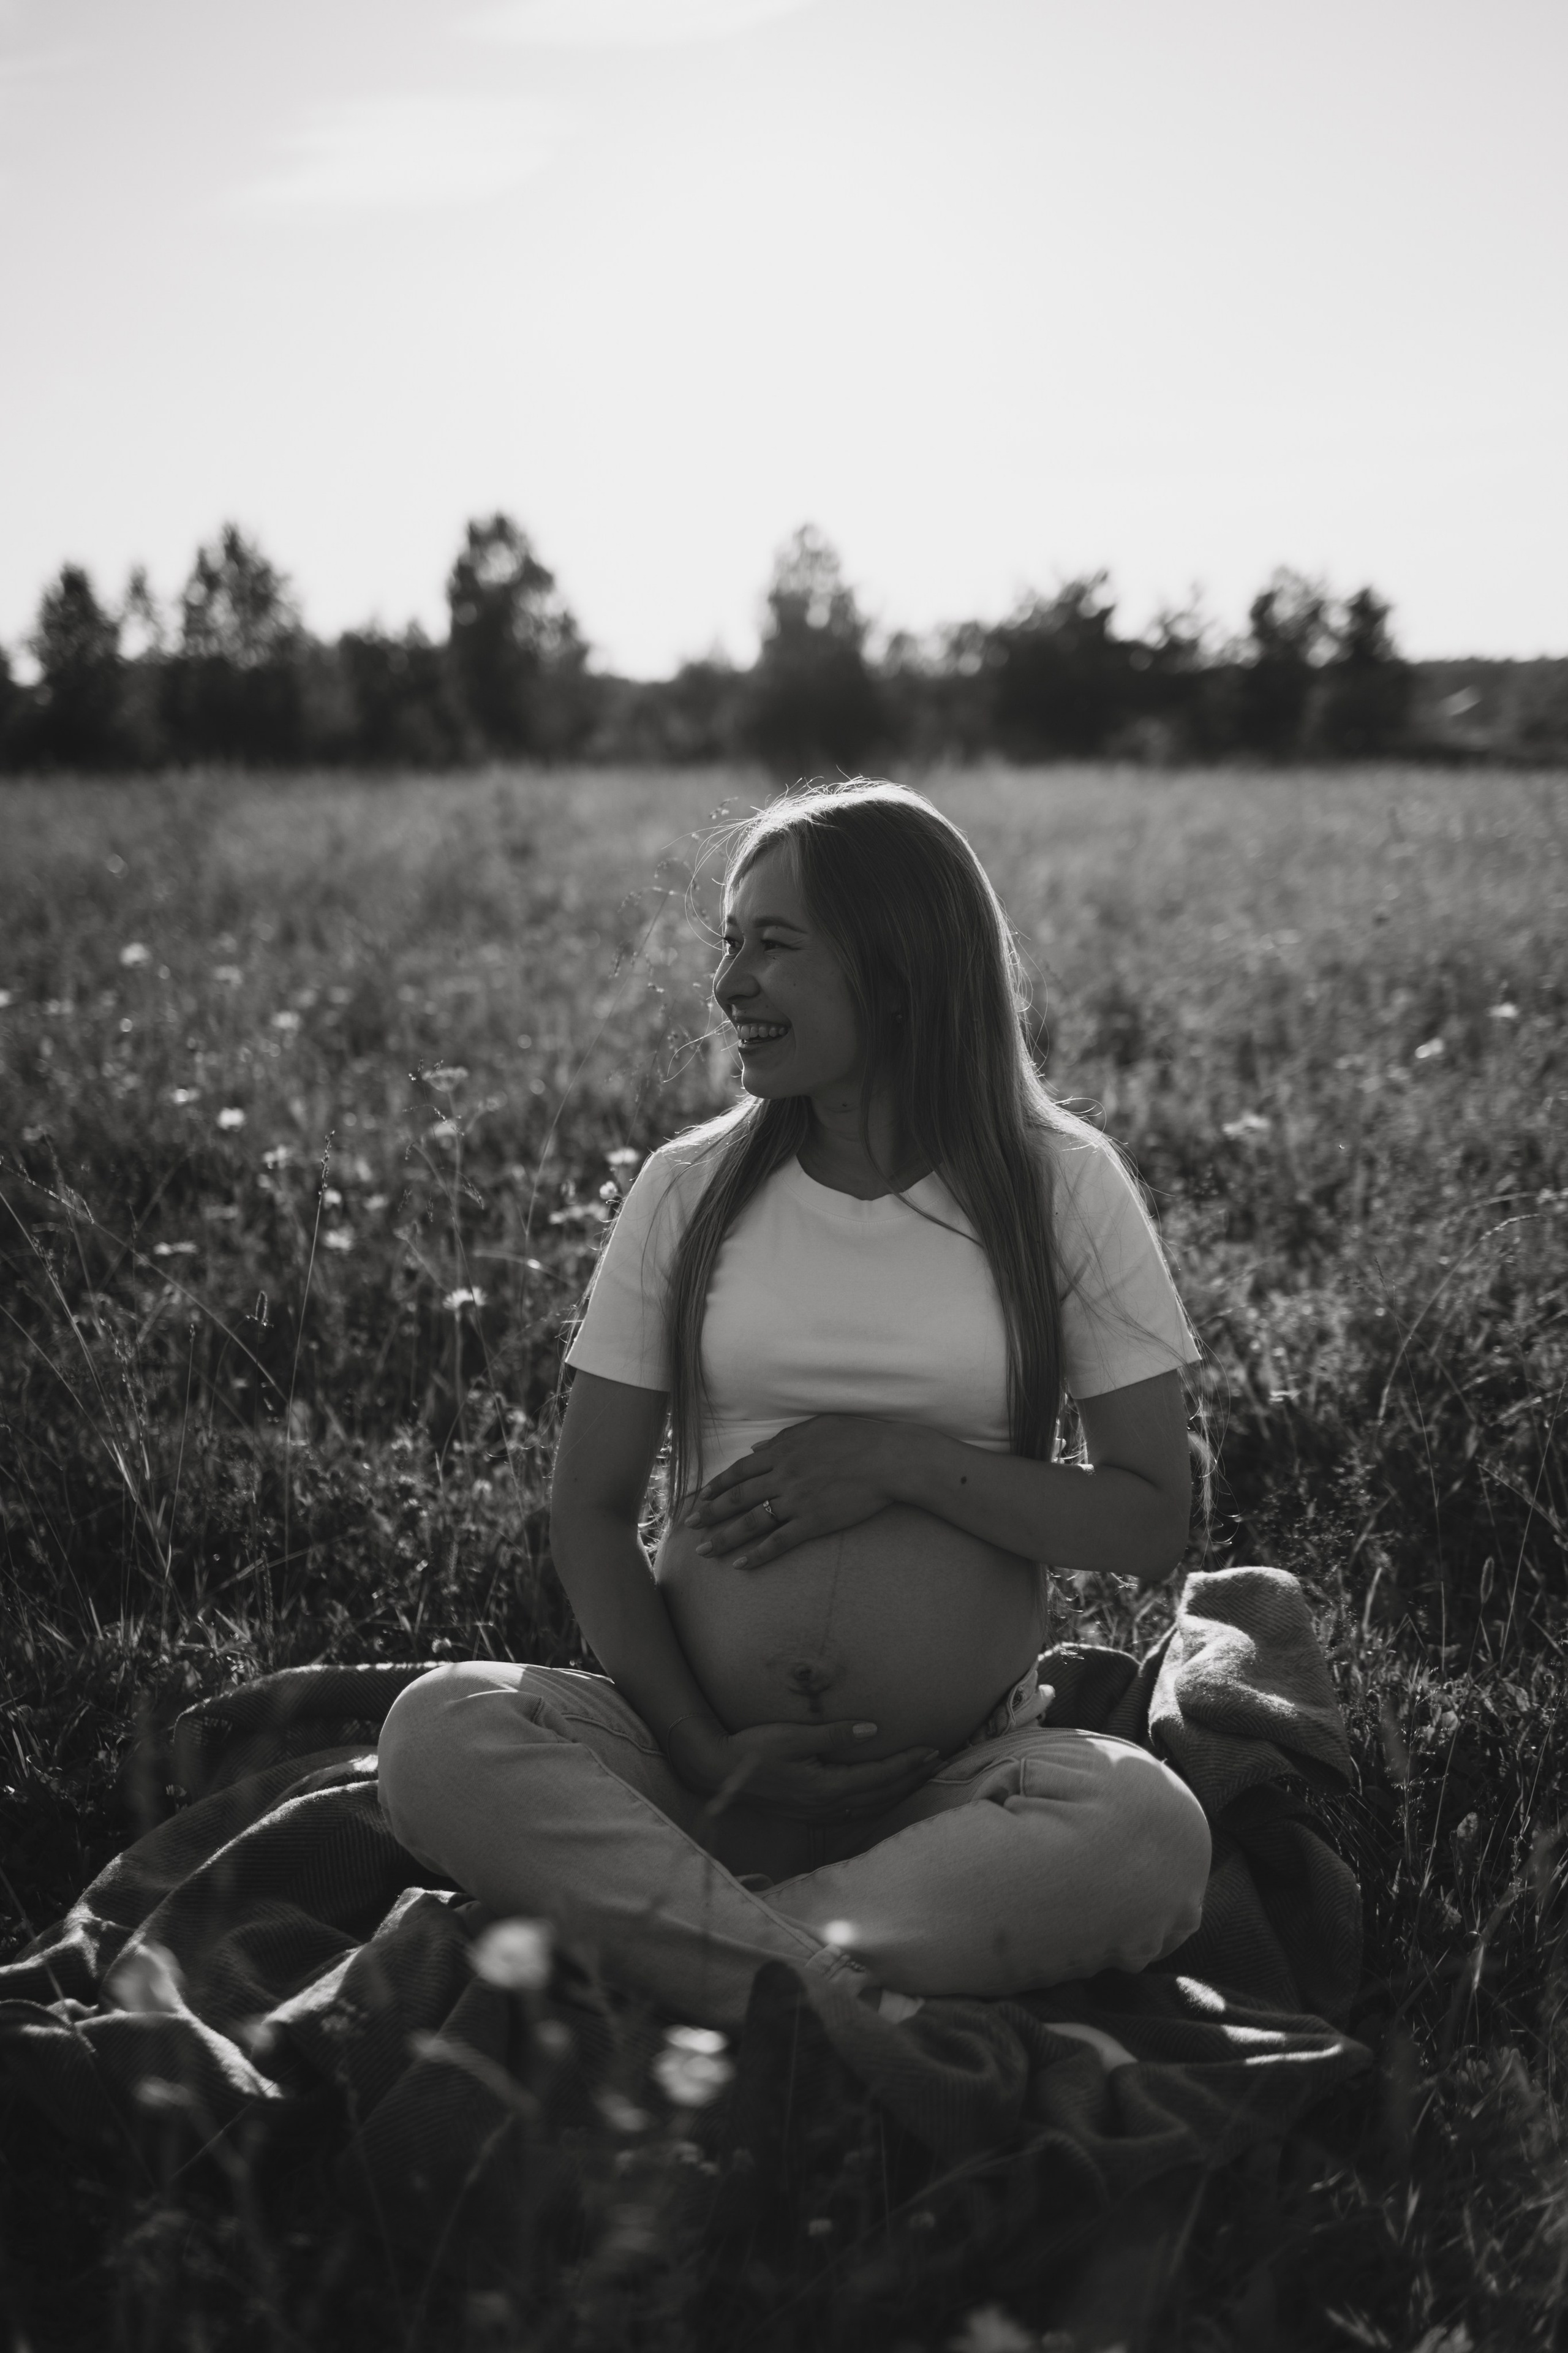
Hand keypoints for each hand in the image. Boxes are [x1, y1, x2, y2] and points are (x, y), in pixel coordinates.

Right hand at [665, 1712, 941, 1823]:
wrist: (716, 1771)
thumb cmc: (752, 1748)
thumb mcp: (793, 1735)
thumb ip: (834, 1734)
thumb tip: (873, 1730)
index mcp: (826, 1787)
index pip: (880, 1776)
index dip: (908, 1763)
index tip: (932, 1750)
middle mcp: (826, 1806)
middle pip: (881, 1795)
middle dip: (911, 1778)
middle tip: (937, 1761)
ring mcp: (817, 1814)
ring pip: (869, 1808)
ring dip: (897, 1792)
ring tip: (918, 1777)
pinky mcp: (808, 1814)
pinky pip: (853, 1814)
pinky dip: (874, 1804)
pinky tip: (880, 1798)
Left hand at [688, 1417, 906, 1568]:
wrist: (889, 1458)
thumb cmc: (857, 1437)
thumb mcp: (816, 1427)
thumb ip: (783, 1439)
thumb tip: (755, 1449)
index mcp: (782, 1452)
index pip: (739, 1471)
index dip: (716, 1486)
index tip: (700, 1498)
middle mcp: (783, 1476)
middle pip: (737, 1498)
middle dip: (710, 1514)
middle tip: (689, 1527)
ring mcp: (797, 1501)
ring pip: (751, 1522)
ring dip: (724, 1538)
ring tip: (704, 1551)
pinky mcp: (814, 1522)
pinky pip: (779, 1542)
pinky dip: (758, 1555)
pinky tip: (741, 1565)